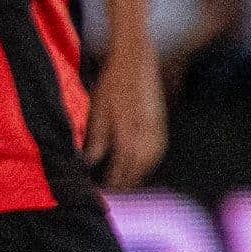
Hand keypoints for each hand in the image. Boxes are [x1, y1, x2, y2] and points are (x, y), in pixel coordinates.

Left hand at [82, 46, 165, 188]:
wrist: (136, 60)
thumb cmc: (113, 83)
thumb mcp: (98, 109)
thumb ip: (96, 139)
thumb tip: (89, 161)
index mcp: (128, 134)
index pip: (122, 168)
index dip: (114, 182)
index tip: (104, 191)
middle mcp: (146, 136)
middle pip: (138, 169)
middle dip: (127, 182)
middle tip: (114, 190)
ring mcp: (157, 130)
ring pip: (151, 162)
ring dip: (139, 174)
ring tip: (127, 182)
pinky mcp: (161, 123)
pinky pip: (158, 150)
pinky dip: (149, 161)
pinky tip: (142, 163)